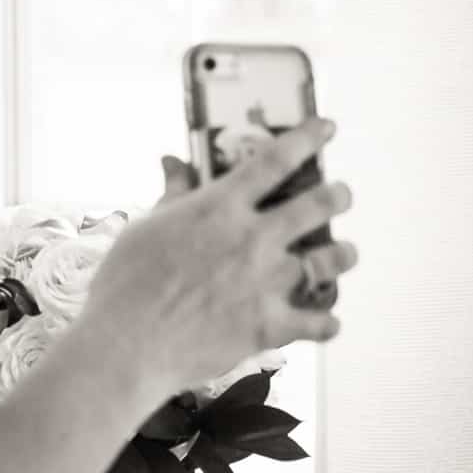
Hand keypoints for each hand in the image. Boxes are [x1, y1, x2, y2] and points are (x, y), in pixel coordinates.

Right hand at [85, 117, 356, 393]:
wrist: (128, 344)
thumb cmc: (126, 283)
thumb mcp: (144, 227)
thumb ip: (172, 195)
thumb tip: (172, 161)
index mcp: (220, 208)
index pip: (274, 160)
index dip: (307, 138)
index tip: (326, 128)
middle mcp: (252, 240)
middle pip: (315, 206)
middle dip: (336, 195)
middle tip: (340, 194)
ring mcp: (266, 284)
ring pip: (328, 261)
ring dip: (342, 254)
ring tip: (346, 252)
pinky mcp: (269, 326)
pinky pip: (316, 323)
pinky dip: (326, 322)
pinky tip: (329, 321)